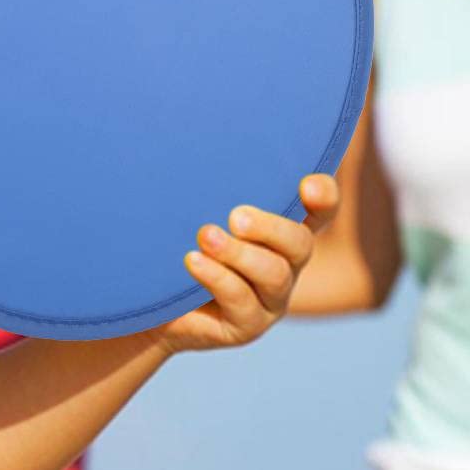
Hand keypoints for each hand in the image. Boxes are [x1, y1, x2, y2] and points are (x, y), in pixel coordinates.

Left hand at [156, 173, 340, 354]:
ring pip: (275, 274)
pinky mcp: (247, 326)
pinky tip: (192, 261)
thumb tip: (197, 142)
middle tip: (236, 216)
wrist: (146, 308)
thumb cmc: (172, 250)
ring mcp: (270, 299)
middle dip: (271, 228)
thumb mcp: (192, 214)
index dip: (323, 197)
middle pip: (300, 243)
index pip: (319, 212)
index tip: (306, 184)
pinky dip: (217, 277)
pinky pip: (242, 301)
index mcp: (280, 234)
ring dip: (240, 253)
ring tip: (205, 236)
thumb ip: (209, 190)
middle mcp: (284, 265)